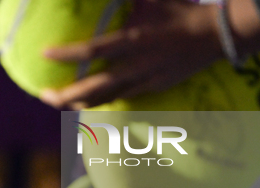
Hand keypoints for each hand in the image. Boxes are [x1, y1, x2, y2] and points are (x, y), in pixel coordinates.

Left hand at [40, 0, 221, 109]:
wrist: (216, 35)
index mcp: (135, 39)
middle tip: (44, 95)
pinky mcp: (153, 89)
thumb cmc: (180, 11)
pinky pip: (121, 99)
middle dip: (66, 95)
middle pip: (95, 88)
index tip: (45, 54)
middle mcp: (137, 65)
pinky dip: (101, 101)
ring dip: (79, 104)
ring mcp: (146, 81)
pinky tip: (85, 101)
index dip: (68, 55)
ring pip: (106, 99)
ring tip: (58, 102)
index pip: (94, 50)